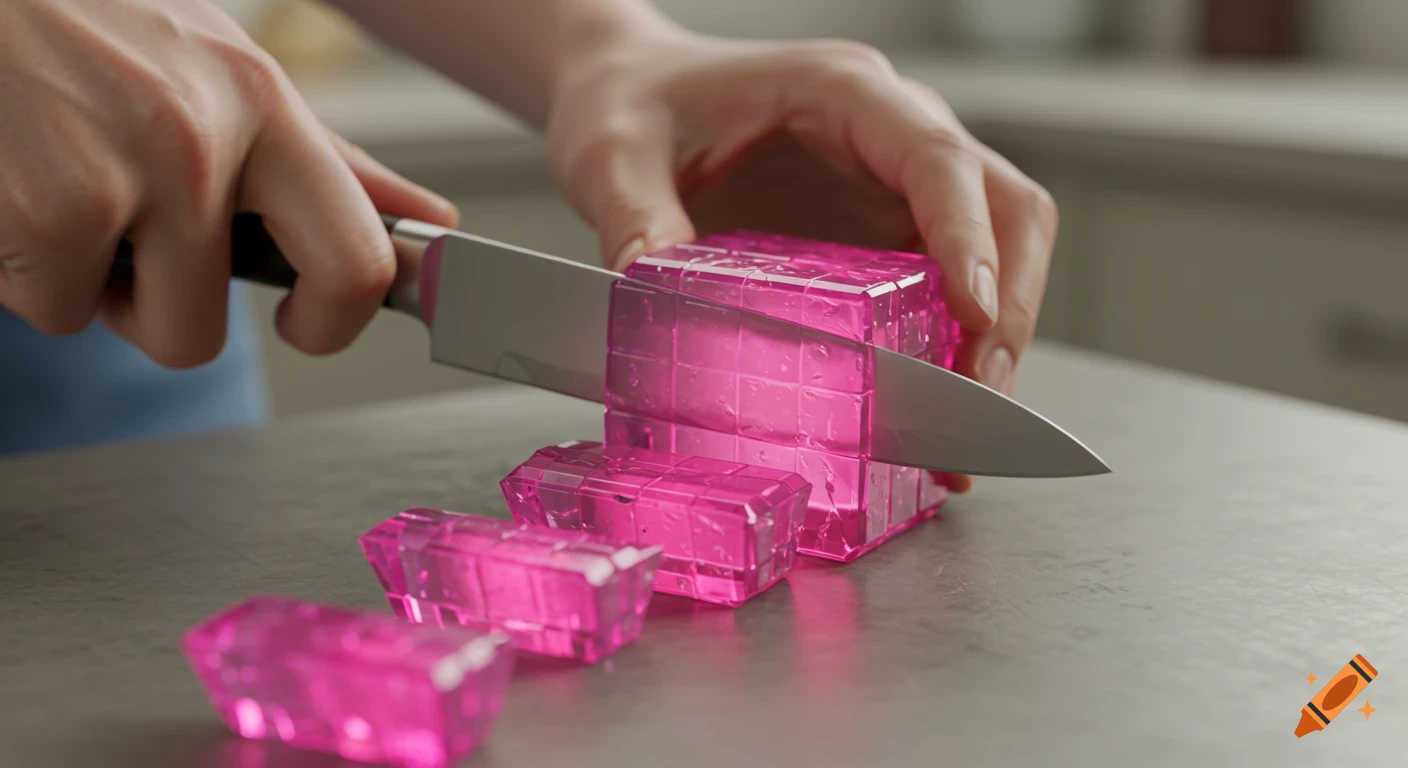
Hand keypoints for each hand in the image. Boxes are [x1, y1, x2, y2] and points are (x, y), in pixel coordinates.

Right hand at [0, 0, 456, 366]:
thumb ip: (322, 157)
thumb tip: (427, 217)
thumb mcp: (220, 68)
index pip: (357, 259)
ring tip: (65, 188)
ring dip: (88, 282)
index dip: (332, 324)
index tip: (305, 325)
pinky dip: (25, 267)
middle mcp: (200, 142)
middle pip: (203, 334)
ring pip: (119, 323)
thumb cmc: (89, 18)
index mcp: (262, 103)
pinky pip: (49, 306)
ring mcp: (117, 179)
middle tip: (133, 251)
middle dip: (163, 317)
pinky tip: (21, 185)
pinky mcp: (43, 212)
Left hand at [546, 31, 1057, 492]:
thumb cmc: (635, 100)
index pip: (937, 158)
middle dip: (1009, 306)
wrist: (629, 96)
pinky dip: (952, 352)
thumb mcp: (613, 152)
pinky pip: (947, 289)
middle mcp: (889, 136)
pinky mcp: (882, 235)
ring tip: (955, 432)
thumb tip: (652, 290)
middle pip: (1006, 209)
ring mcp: (893, 187)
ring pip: (999, 251)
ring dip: (994, 339)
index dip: (967, 237)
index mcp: (841, 92)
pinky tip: (922, 413)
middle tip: (976, 398)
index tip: (972, 315)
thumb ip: (632, 215)